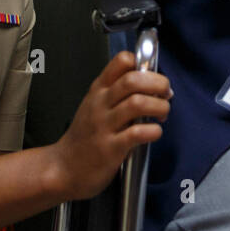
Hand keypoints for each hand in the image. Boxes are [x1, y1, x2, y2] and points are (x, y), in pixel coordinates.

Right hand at [52, 51, 170, 200]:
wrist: (62, 168)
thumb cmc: (84, 137)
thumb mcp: (95, 106)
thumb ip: (117, 93)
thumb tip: (152, 84)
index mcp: (98, 90)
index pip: (121, 61)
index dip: (143, 64)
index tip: (155, 76)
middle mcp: (100, 104)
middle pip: (133, 80)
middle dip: (158, 83)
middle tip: (166, 93)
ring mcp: (104, 126)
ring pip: (137, 103)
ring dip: (159, 106)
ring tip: (162, 114)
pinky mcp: (110, 148)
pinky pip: (137, 133)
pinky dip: (153, 131)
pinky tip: (154, 133)